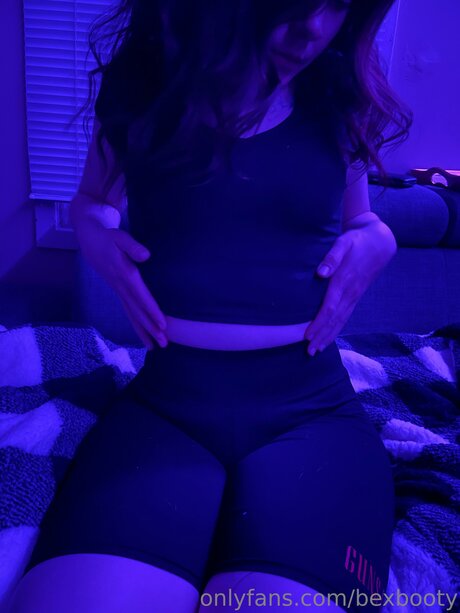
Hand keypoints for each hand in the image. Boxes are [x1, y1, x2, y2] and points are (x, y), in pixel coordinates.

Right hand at [75, 216, 167, 350]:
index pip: (141, 296)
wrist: (89, 239)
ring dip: (144, 331)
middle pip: (137, 311)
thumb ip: (132, 246)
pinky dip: (137, 324)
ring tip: (155, 347)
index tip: (163, 324)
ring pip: (132, 314)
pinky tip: (145, 336)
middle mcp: (121, 286)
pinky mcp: (119, 291)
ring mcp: (119, 290)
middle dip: (150, 328)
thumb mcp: (119, 236)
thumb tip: (146, 256)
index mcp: (125, 274)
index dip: (152, 310)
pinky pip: (128, 311)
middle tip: (164, 344)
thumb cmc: (108, 237)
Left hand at [303, 219, 396, 355]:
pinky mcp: (356, 296)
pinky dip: (337, 328)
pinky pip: (346, 316)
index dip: (318, 323)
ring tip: (316, 350)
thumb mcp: (344, 242)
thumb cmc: (357, 240)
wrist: (380, 242)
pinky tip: (329, 337)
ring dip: (328, 336)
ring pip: (341, 320)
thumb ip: (332, 256)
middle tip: (309, 351)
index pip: (329, 307)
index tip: (307, 335)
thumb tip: (321, 273)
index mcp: (344, 281)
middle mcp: (350, 292)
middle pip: (334, 319)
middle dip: (321, 336)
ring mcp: (355, 296)